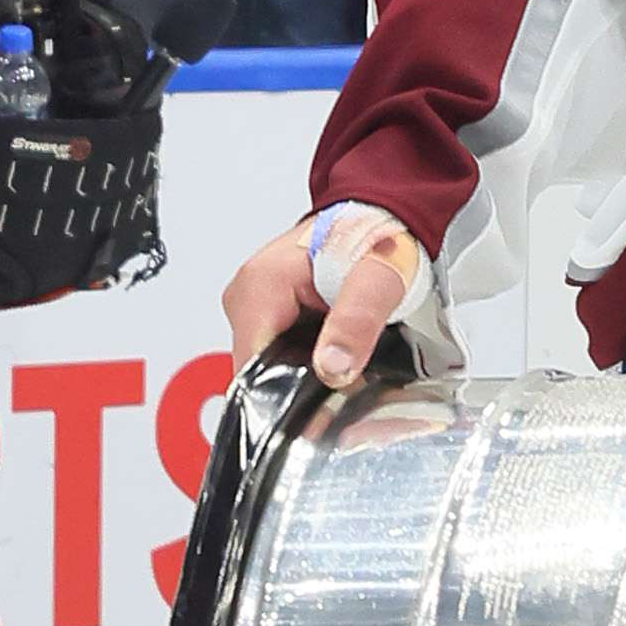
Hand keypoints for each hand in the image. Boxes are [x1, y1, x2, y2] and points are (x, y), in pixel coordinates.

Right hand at [224, 205, 424, 386]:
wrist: (377, 216)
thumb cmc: (374, 237)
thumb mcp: (378, 279)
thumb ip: (356, 322)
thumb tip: (333, 367)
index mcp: (261, 285)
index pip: (252, 366)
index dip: (284, 396)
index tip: (321, 409)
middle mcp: (247, 296)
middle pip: (259, 371)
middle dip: (299, 390)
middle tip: (346, 388)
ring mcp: (253, 305)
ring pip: (268, 366)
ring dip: (304, 378)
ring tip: (345, 369)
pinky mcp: (267, 313)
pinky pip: (278, 353)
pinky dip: (305, 363)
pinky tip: (334, 358)